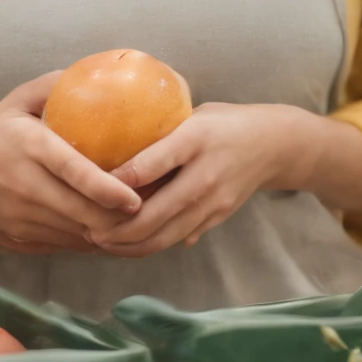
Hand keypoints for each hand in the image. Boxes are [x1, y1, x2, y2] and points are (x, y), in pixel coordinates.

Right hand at [0, 73, 141, 251]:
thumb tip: (103, 72)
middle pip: (84, 212)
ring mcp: (26, 221)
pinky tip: (124, 230)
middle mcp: (27, 188)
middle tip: (159, 206)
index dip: (106, 188)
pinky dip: (101, 241)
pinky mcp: (29, 243)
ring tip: (151, 219)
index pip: (71, 171)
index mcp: (27, 148)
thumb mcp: (13, 103)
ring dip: (118, 233)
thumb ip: (53, 86)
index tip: (136, 196)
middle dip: (124, 217)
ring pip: (83, 235)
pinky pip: (75, 246)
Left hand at [91, 103, 361, 257]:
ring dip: (130, 245)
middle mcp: (205, 173)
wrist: (276, 144)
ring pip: (165, 235)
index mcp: (196, 138)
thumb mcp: (192, 116)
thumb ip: (159, 139)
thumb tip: (114, 159)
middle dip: (117, 229)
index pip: (153, 162)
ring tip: (100, 242)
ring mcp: (213, 200)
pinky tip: (127, 244)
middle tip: (86, 229)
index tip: (90, 188)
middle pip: (155, 213)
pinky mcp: (217, 217)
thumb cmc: (224, 122)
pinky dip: (150, 245)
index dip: (120, 181)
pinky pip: (178, 237)